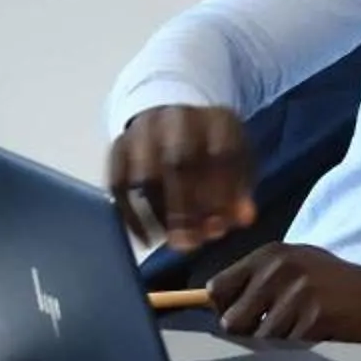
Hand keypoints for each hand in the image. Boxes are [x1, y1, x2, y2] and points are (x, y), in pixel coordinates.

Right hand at [107, 105, 256, 250]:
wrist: (174, 122)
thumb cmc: (212, 151)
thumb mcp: (238, 164)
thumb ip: (241, 191)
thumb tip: (242, 219)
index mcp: (217, 119)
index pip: (222, 151)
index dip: (223, 192)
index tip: (222, 224)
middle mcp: (177, 117)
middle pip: (179, 161)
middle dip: (188, 207)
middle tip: (194, 241)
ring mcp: (144, 130)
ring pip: (146, 174)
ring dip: (161, 215)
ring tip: (174, 242)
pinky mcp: (119, 145)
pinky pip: (118, 183)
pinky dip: (132, 215)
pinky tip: (147, 239)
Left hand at [206, 242, 360, 344]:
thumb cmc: (339, 285)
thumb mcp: (298, 266)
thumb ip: (258, 279)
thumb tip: (214, 303)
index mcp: (271, 253)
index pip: (217, 288)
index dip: (225, 309)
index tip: (241, 315)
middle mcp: (280, 268)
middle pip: (231, 320)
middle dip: (249, 332)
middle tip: (277, 327)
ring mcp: (298, 292)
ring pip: (259, 339)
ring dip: (278, 343)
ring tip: (303, 327)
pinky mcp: (315, 317)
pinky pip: (286, 349)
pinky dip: (299, 349)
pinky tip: (318, 334)